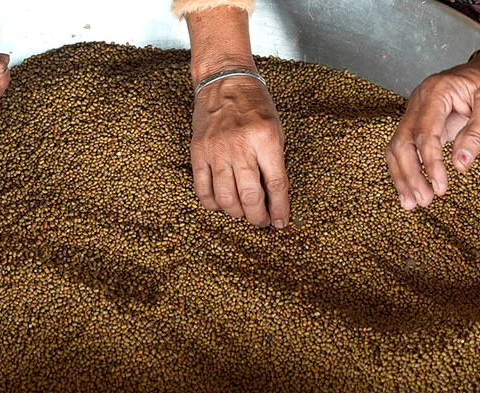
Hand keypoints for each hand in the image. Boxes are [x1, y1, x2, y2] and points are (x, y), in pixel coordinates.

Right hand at [191, 77, 289, 227]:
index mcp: (266, 139)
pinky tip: (220, 205)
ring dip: (236, 213)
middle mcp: (241, 146)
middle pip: (250, 196)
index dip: (279, 209)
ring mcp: (217, 150)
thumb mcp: (275, 129)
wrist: (223, 81)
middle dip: (257, 217)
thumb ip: (274, 161)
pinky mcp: (199, 152)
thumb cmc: (254, 105)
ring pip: (225, 197)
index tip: (280, 222)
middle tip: (261, 222)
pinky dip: (211, 203)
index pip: (276, 184)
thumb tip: (273, 196)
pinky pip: (202, 188)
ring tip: (242, 214)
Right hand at [386, 52, 479, 209]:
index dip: (431, 164)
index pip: (425, 134)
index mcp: (436, 92)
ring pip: (396, 148)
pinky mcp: (416, 122)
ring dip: (402, 177)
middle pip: (402, 143)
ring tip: (411, 203)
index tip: (441, 188)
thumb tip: (460, 165)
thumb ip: (475, 135)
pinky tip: (409, 190)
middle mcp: (417, 101)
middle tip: (424, 201)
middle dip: (410, 175)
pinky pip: (403, 148)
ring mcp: (413, 111)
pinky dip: (404, 170)